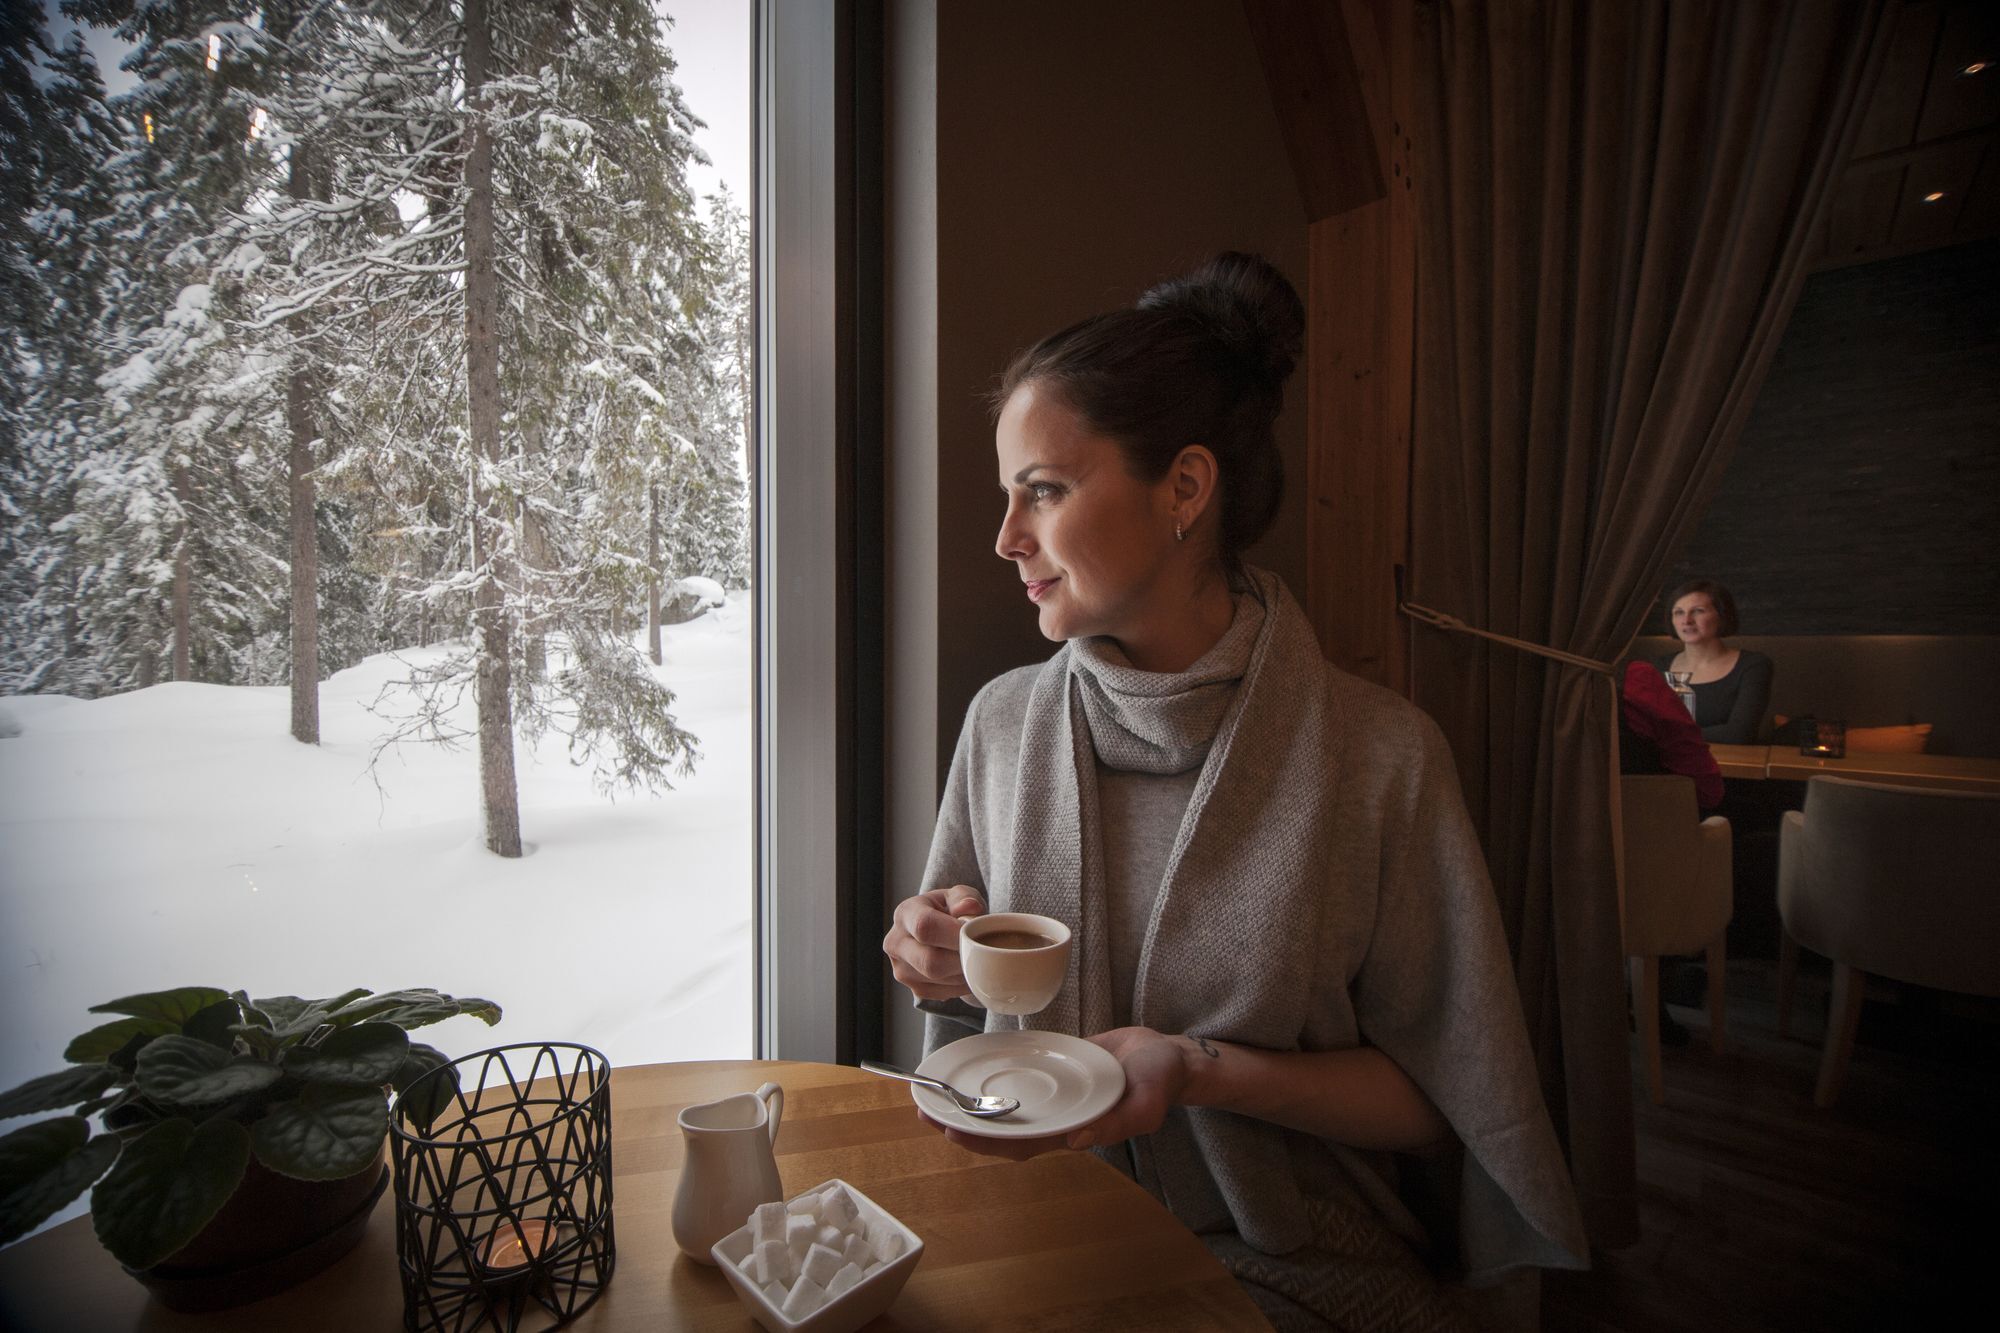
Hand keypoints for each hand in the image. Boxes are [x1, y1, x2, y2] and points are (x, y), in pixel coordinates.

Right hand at [883, 884, 985, 1001]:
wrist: (942, 933)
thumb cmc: (952, 911)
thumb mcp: (959, 895)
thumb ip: (965, 897)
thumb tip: (969, 908)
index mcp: (905, 913)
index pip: (924, 926)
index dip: (953, 934)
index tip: (975, 934)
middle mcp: (896, 943)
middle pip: (930, 961)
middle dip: (961, 958)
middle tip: (981, 950)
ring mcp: (902, 969)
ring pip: (939, 979)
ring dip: (963, 971)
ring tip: (974, 957)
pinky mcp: (915, 988)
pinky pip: (943, 992)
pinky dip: (961, 984)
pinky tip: (966, 969)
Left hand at [914, 1026, 1191, 1158]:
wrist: (1168, 1056)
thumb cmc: (1160, 1081)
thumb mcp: (1148, 1102)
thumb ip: (1120, 1122)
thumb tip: (1076, 1141)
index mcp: (1073, 1131)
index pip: (1019, 1143)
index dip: (983, 1141)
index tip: (950, 1131)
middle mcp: (1056, 1118)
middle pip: (1000, 1129)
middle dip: (962, 1123)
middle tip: (923, 1110)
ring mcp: (1053, 1097)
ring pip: (1003, 1106)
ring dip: (970, 1103)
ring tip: (935, 1094)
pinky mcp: (1054, 1074)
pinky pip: (1017, 1079)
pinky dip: (992, 1077)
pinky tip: (971, 1067)